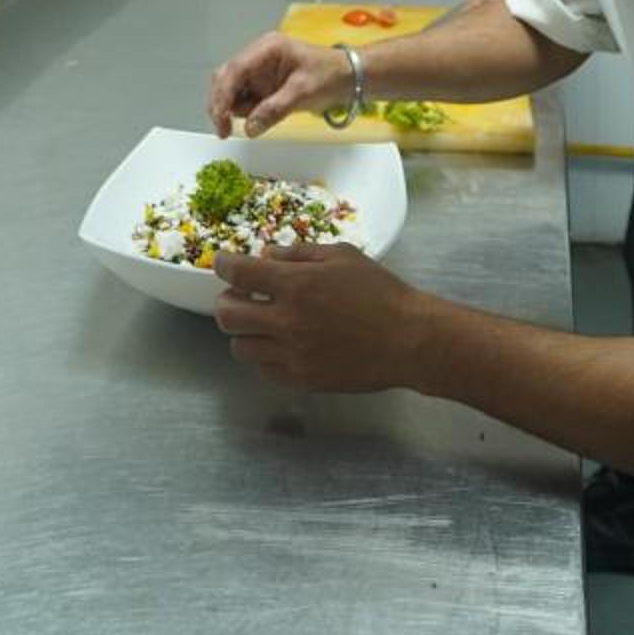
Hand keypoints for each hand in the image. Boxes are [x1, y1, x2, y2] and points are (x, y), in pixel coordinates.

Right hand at [205, 34, 354, 138]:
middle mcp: (257, 57)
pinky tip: (258, 119)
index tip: (221, 121)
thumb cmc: (329, 77)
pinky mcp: (263, 85)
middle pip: (226, 79)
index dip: (222, 97)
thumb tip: (249, 129)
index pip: (234, 71)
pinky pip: (245, 99)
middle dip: (221, 104)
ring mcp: (259, 71)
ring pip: (232, 91)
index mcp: (266, 49)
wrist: (349, 78)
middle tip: (224, 131)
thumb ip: (274, 109)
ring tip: (255, 121)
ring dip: (235, 109)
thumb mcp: (303, 92)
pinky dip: (246, 112)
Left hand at [212, 244, 435, 391]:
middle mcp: (287, 323)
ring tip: (260, 324)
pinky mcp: (302, 380)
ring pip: (240, 348)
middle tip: (240, 296)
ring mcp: (293, 356)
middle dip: (227, 301)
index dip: (224, 264)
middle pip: (227, 315)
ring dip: (244, 332)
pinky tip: (279, 345)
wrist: (409, 339)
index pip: (238, 274)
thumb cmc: (380, 292)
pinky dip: (264, 356)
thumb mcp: (342, 256)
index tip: (223, 263)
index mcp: (296, 286)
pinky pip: (263, 370)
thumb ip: (298, 254)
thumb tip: (266, 256)